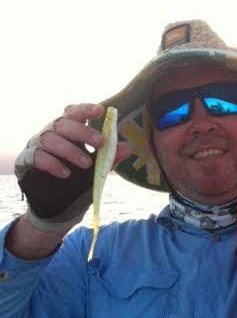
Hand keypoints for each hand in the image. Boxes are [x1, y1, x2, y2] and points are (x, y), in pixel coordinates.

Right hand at [15, 103, 130, 231]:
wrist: (59, 207)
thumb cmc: (78, 182)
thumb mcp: (97, 171)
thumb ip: (109, 159)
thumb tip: (127, 148)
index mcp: (69, 131)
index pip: (74, 113)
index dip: (85, 109)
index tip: (101, 111)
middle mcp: (52, 133)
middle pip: (63, 123)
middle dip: (82, 131)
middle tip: (99, 142)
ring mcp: (37, 145)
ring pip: (50, 138)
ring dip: (70, 150)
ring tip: (86, 164)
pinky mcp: (27, 161)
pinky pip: (37, 156)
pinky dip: (53, 163)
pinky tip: (66, 174)